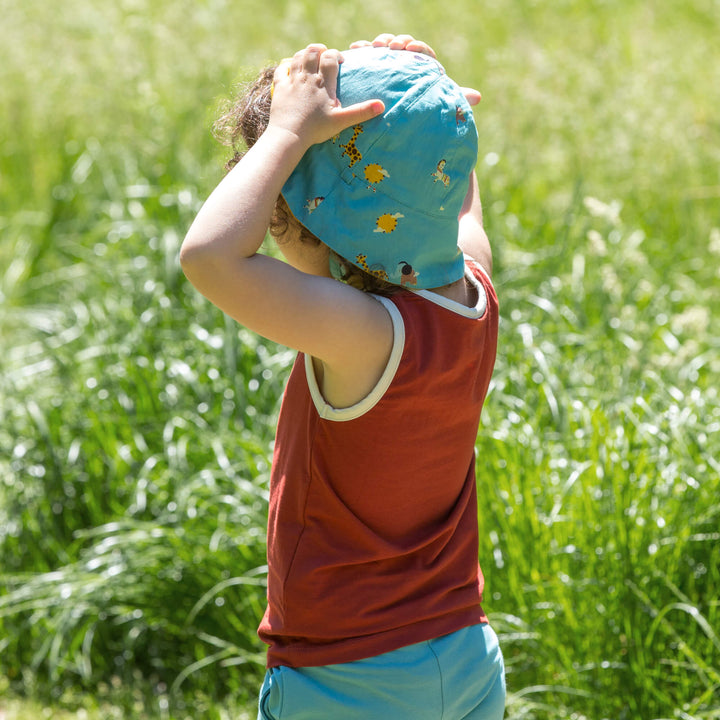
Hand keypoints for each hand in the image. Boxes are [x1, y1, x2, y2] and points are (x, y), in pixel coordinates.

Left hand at [269, 44, 384, 147]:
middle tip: (323, 55)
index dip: (335, 55)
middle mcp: (307, 77)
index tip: (340, 61)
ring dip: (304, 54)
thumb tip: (382, 106)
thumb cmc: (316, 129)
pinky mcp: (280, 88)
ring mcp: (292, 81)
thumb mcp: (341, 121)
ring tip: (309, 59)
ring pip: (297, 57)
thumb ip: (361, 112)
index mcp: (323, 83)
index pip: (329, 58)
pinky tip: (288, 68)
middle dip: (319, 49)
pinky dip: (285, 66)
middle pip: (312, 52)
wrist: (289, 135)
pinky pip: (281, 70)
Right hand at [349, 33, 481, 105]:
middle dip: (396, 41)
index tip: (409, 51)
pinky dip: (361, 50)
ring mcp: (389, 67)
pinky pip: (367, 56)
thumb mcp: (437, 107)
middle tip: (390, 48)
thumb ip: (455, 99)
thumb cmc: (422, 116)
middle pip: (403, 45)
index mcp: (424, 70)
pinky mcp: (373, 71)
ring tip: (373, 47)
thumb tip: (478, 97)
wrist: (401, 128)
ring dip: (380, 42)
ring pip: (385, 47)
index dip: (418, 49)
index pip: (423, 53)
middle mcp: (407, 65)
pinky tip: (355, 49)